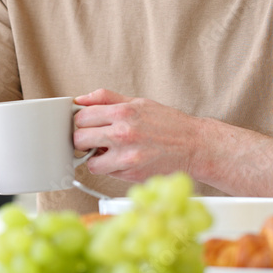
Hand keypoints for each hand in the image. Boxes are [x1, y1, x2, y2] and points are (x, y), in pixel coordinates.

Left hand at [73, 88, 193, 182]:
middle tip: (94, 138)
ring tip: (108, 151)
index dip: (82, 121)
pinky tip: (121, 159)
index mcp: (124, 112)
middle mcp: (124, 134)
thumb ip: (106, 98)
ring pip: (89, 162)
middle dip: (83, 139)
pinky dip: (109, 167)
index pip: (82, 117)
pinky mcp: (131, 174)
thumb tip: (79, 100)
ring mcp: (127, 157)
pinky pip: (106, 173)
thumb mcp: (138, 102)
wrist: (194, 145)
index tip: (88, 123)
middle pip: (80, 139)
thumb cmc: (167, 123)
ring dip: (94, 157)